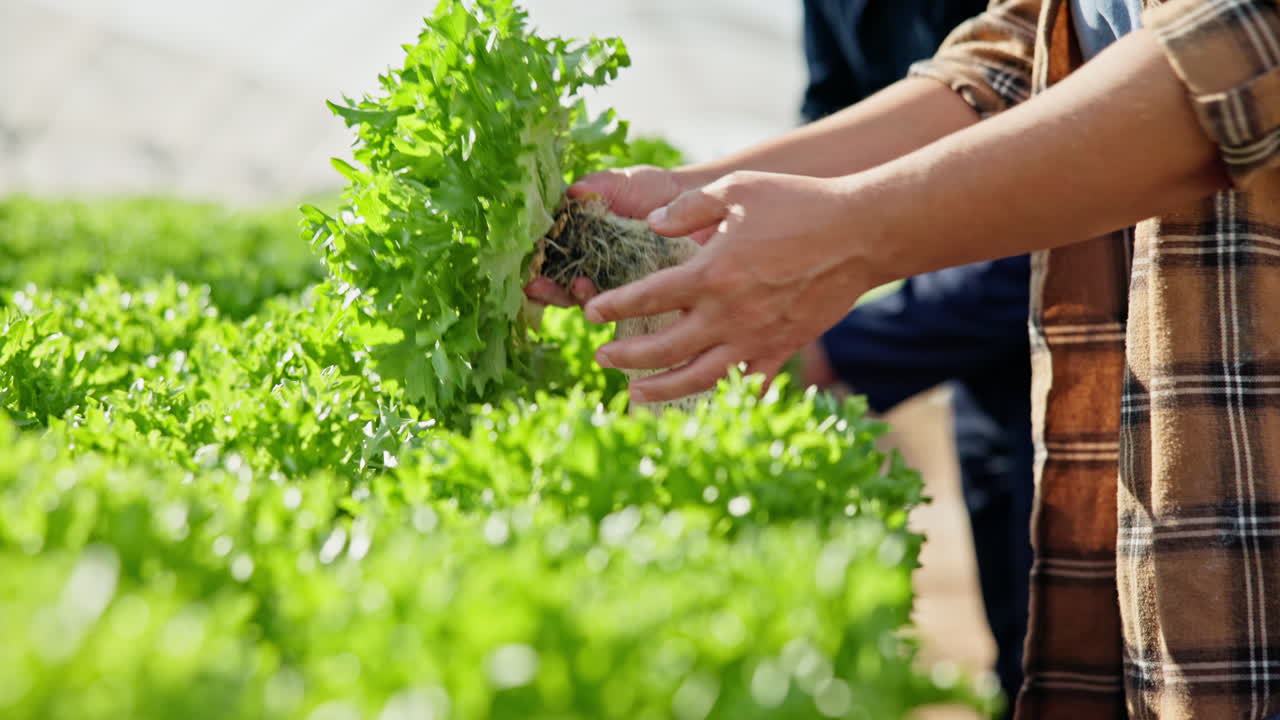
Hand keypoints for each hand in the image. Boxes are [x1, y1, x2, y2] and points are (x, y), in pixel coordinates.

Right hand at [524, 165, 697, 306]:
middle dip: (547, 288)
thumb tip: (570, 193)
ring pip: (587, 300)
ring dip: (576, 297)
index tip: (529, 264)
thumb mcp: (622, 184)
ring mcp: (617, 284)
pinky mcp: (643, 298)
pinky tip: (607, 299)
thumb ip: (596, 188)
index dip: (537, 262)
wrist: (700, 206)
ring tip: (579, 285)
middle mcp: (593, 265)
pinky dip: (612, 308)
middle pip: (560, 284)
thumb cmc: (655, 190)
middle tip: (537, 286)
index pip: (550, 256)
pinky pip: (623, 310)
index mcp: (580, 239)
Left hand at [583, 171, 882, 402]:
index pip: (646, 298)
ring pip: (698, 378)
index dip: (613, 308)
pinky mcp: (782, 349)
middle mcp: (728, 314)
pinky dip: (724, 397)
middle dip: (625, 357)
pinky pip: (748, 384)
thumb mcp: (737, 190)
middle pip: (663, 348)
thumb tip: (652, 224)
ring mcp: (756, 338)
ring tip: (635, 393)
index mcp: (711, 273)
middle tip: (601, 358)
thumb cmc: (798, 204)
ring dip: (661, 389)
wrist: (860, 233)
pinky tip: (704, 401)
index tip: (590, 313)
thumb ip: (688, 207)